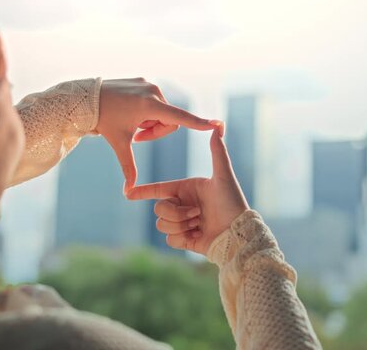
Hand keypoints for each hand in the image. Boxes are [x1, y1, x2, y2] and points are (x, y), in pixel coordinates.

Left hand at [96, 78, 215, 193]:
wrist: (85, 100)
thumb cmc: (104, 122)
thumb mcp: (119, 144)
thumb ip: (129, 167)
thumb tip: (128, 192)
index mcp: (149, 106)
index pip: (179, 118)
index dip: (199, 124)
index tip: (218, 124)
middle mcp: (153, 91)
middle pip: (169, 121)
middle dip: (156, 132)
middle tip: (137, 137)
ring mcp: (148, 84)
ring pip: (161, 111)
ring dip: (150, 122)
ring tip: (131, 124)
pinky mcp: (144, 80)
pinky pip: (153, 100)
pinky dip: (144, 111)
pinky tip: (128, 112)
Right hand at [126, 124, 249, 255]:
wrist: (238, 233)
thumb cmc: (233, 203)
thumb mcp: (224, 176)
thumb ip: (217, 151)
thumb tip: (218, 126)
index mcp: (186, 190)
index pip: (159, 188)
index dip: (143, 191)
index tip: (128, 193)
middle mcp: (182, 206)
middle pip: (159, 208)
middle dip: (176, 212)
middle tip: (197, 213)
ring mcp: (182, 224)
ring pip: (162, 224)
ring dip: (181, 224)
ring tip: (199, 223)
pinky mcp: (184, 241)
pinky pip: (169, 240)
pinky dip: (182, 238)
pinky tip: (197, 235)